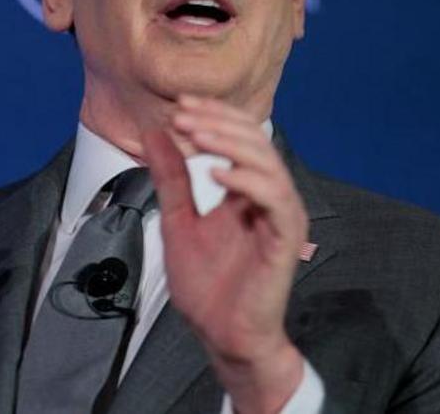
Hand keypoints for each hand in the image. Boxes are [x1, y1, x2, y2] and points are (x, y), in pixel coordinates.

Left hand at [141, 96, 306, 413]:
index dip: (213, 115)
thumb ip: (170, 177)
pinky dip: (247, 180)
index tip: (178, 104)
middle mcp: (269, 197)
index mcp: (247, 190)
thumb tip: (154, 133)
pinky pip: (274, 198)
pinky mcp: (285, 238)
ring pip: (266, 162)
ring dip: (229, 143)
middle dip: (217, 122)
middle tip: (182, 114)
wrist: (222, 335)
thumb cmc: (208, 286)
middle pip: (254, 141)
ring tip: (195, 134)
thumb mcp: (177, 220)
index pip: (238, 137)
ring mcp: (280, 216)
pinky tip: (216, 174)